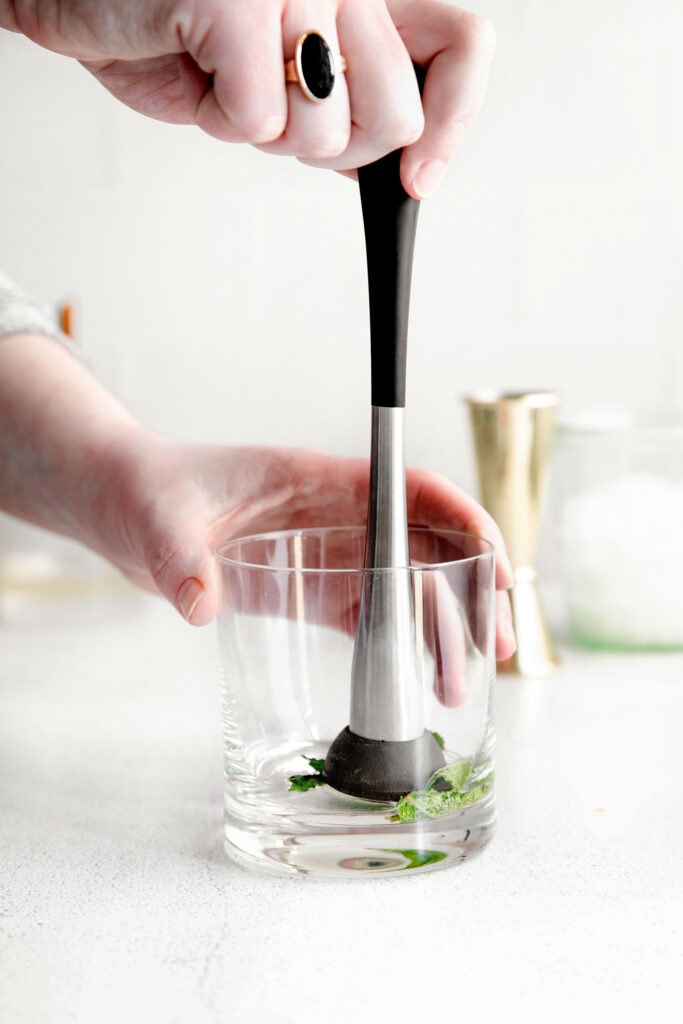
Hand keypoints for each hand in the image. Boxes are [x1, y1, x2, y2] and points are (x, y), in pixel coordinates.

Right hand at [6, 0, 494, 196]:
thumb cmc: (177, 32)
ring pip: (328, 132)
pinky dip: (219, 121)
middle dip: (334, 146)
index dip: (453, 123)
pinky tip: (195, 71)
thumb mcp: (282, 76)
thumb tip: (400, 170)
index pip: (462, 46)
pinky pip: (260, 125)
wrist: (84, 0)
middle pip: (396, 116)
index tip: (419, 180)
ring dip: (267, 133)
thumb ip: (347, 105)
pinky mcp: (242, 3)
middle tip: (278, 108)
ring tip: (225, 78)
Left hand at [88, 431, 515, 666]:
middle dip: (469, 592)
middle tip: (494, 645)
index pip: (411, 489)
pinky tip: (413, 685)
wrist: (127, 507)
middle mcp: (337, 517)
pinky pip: (369, 619)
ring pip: (405, 590)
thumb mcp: (161, 519)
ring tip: (454, 687)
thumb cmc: (150, 490)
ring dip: (438, 633)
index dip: (462, 519)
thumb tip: (200, 603)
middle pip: (426, 547)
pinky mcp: (310, 591)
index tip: (497, 560)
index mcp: (319, 481)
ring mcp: (327, 555)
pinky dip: (398, 650)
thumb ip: (182, 558)